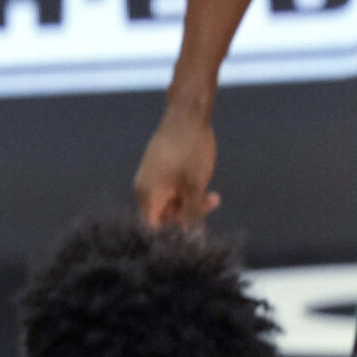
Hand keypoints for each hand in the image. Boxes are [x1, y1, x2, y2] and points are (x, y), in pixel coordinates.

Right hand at [134, 102, 220, 225]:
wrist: (187, 116)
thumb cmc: (190, 152)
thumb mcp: (195, 187)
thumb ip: (192, 215)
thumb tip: (191, 240)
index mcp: (148, 196)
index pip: (153, 229)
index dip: (171, 236)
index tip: (194, 235)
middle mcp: (144, 189)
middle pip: (161, 217)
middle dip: (186, 217)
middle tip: (210, 205)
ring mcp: (149, 177)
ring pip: (168, 203)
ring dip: (189, 204)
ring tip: (213, 196)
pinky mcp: (157, 169)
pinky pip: (168, 190)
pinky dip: (185, 193)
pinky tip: (202, 185)